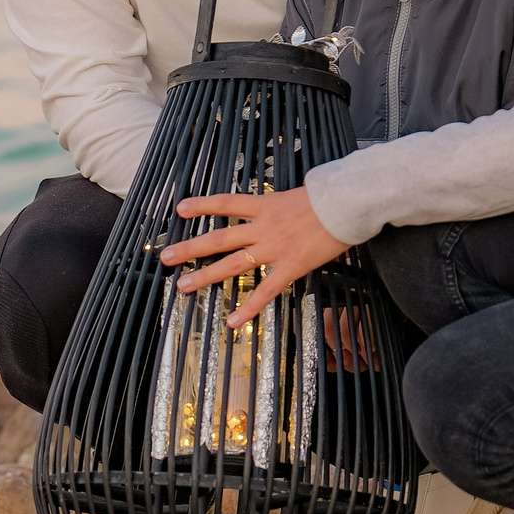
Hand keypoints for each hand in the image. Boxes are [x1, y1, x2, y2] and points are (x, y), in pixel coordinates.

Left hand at [160, 187, 349, 327]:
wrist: (347, 205)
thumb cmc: (329, 196)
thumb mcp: (300, 192)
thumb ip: (283, 203)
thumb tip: (280, 207)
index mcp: (265, 204)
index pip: (225, 203)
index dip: (201, 206)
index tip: (180, 209)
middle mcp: (262, 227)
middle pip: (218, 238)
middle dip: (190, 248)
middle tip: (166, 257)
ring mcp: (273, 248)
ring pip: (231, 264)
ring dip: (205, 276)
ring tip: (182, 285)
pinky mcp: (290, 267)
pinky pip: (265, 290)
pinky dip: (247, 307)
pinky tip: (232, 321)